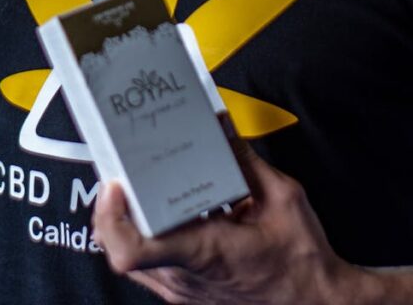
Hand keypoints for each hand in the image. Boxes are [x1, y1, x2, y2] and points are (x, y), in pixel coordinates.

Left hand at [92, 134, 359, 304]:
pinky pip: (148, 267)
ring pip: (129, 259)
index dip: (111, 216)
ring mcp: (182, 291)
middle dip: (113, 206)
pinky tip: (164, 212)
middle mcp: (183, 277)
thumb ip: (245, 158)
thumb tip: (220, 125)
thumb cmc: (301, 262)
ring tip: (136, 186)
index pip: (133, 250)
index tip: (114, 184)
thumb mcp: (282, 199)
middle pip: (118, 247)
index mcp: (203, 252)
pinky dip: (145, 237)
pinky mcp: (186, 295)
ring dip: (125, 223)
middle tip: (121, 170)